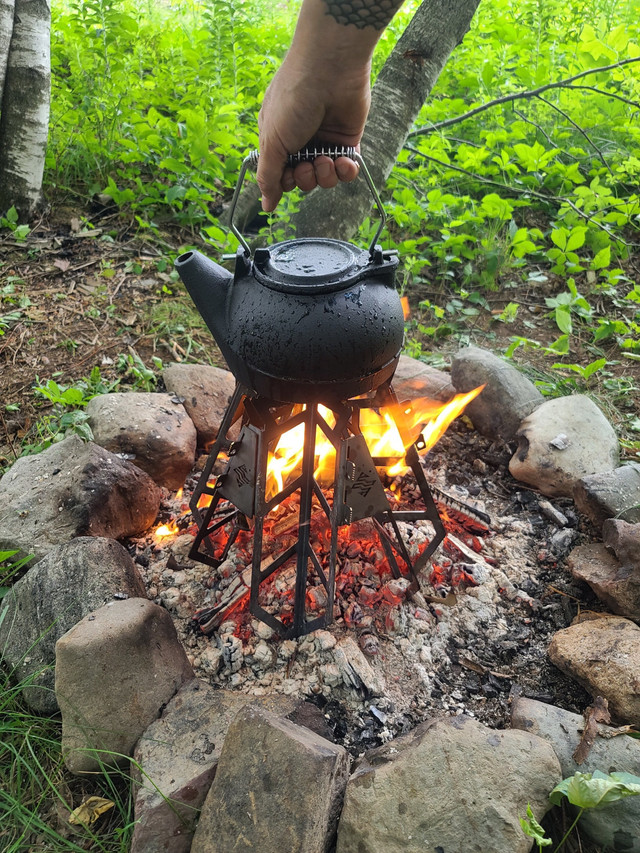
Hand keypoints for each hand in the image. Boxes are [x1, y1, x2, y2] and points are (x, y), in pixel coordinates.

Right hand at [257, 55, 371, 211]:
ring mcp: (324, 140)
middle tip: (307, 165)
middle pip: (303, 180)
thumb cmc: (294, 98)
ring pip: (325, 178)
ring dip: (326, 176)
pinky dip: (347, 171)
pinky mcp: (347, 139)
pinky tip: (345, 162)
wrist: (330, 68)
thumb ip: (269, 177)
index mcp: (277, 139)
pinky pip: (347, 169)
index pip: (280, 175)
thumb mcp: (273, 141)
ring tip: (327, 160)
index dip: (285, 182)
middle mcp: (300, 141)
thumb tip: (266, 206)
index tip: (288, 176)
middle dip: (305, 179)